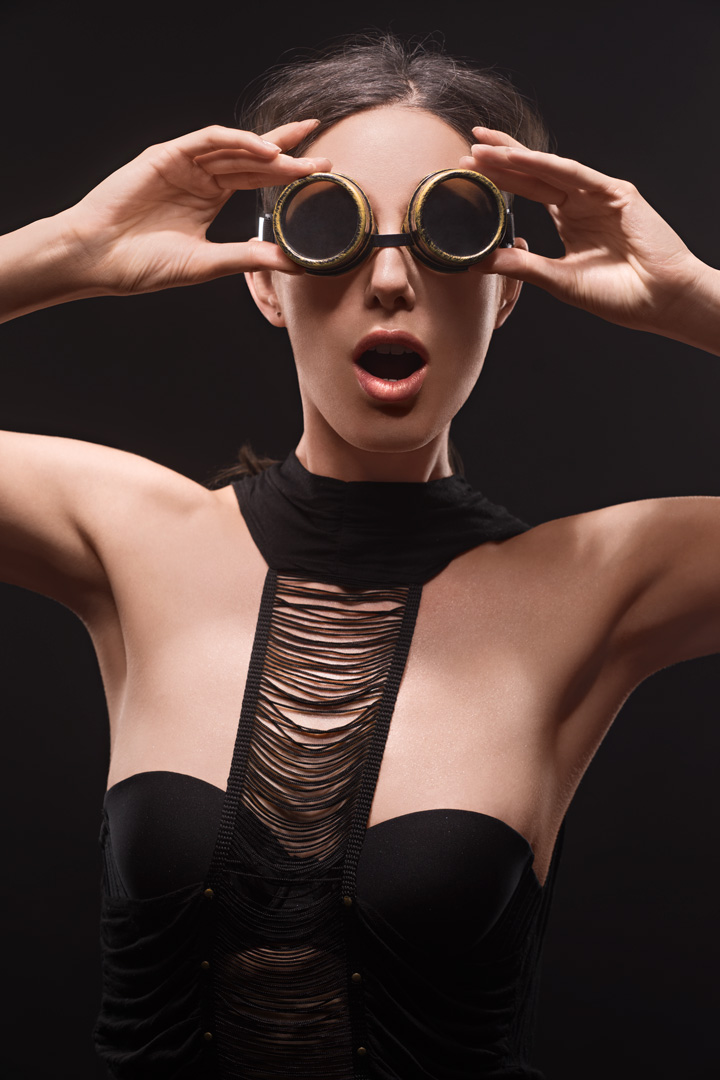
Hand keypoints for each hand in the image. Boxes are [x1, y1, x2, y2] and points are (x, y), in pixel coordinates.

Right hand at [59, 120, 330, 294]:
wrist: (100, 259)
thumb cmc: (145, 264)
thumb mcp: (208, 263)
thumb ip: (249, 257)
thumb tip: (293, 262)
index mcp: (209, 198)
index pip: (256, 178)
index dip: (287, 176)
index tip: (321, 178)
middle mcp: (200, 177)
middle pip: (252, 159)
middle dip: (289, 158)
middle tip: (325, 160)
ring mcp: (183, 163)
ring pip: (234, 147)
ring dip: (268, 148)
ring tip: (301, 156)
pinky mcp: (166, 154)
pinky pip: (208, 140)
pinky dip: (237, 141)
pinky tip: (264, 149)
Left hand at [461, 128, 707, 338]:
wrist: (659, 300)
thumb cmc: (618, 294)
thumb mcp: (558, 280)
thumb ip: (521, 266)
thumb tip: (480, 261)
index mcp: (570, 220)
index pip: (528, 191)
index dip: (500, 180)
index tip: (469, 172)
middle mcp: (582, 202)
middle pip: (534, 174)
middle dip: (501, 160)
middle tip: (468, 148)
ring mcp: (599, 195)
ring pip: (550, 169)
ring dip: (517, 158)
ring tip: (484, 149)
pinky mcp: (617, 194)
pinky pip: (576, 175)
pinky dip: (548, 166)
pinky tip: (521, 159)